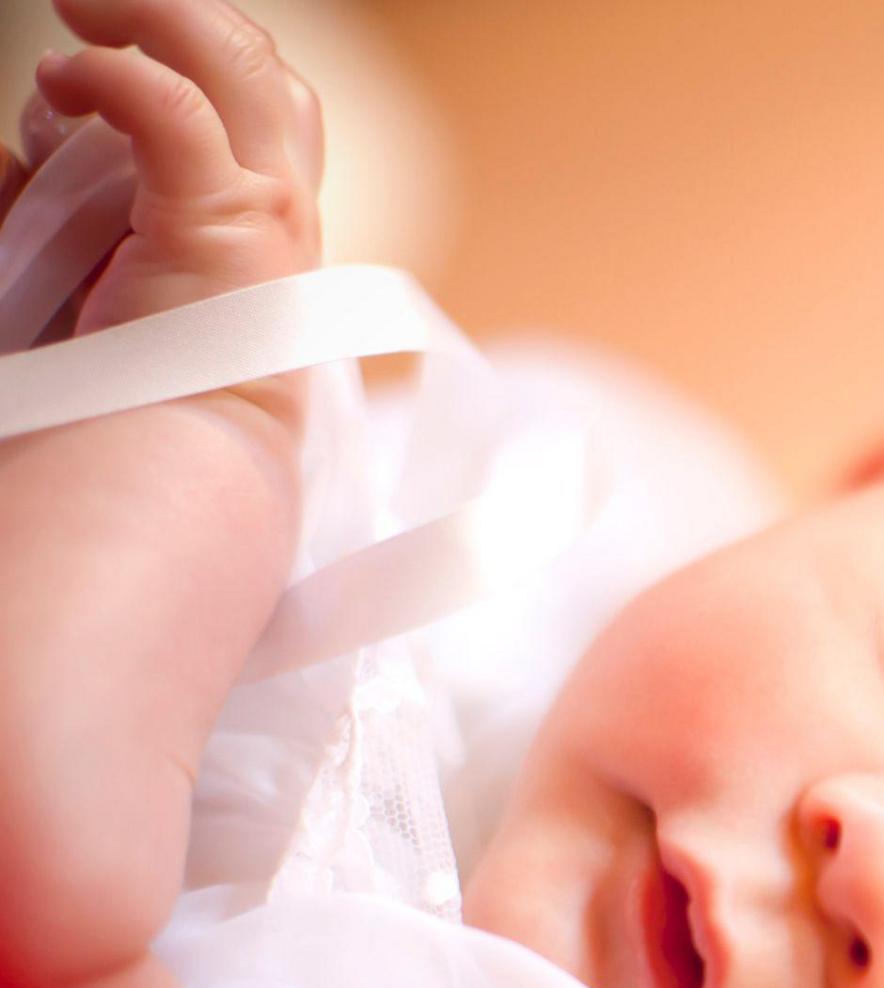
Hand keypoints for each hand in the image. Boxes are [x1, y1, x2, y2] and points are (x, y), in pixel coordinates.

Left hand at [19, 0, 322, 421]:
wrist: (163, 466)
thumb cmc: (125, 394)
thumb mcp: (85, 272)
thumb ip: (55, 205)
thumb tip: (10, 153)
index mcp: (258, 222)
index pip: (252, 104)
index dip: (181, 55)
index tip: (86, 60)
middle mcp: (277, 204)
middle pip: (257, 66)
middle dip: (178, 19)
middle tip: (89, 9)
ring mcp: (264, 207)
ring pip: (237, 60)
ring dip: (155, 16)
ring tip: (79, 11)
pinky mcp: (226, 218)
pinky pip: (172, 107)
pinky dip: (114, 73)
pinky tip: (68, 78)